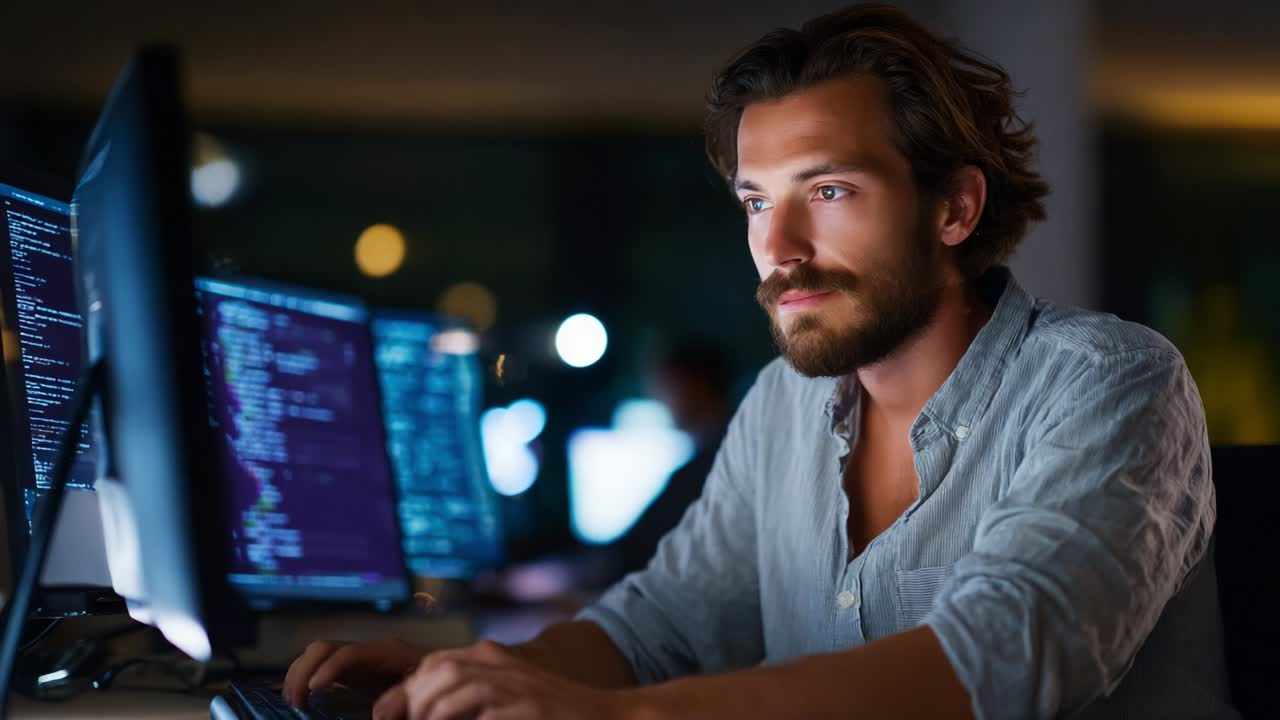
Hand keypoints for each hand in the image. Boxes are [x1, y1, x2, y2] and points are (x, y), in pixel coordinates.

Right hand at [283, 637, 430, 708]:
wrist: (447, 676)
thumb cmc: (437, 684)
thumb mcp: (422, 690)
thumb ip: (403, 701)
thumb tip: (378, 715)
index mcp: (387, 652)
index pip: (349, 653)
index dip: (329, 668)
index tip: (314, 690)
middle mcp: (368, 650)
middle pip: (324, 648)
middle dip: (304, 671)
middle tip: (298, 702)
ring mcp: (358, 657)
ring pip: (317, 654)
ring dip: (299, 674)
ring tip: (295, 703)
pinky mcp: (352, 670)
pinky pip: (319, 664)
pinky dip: (303, 677)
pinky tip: (300, 699)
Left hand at [372, 640, 635, 719]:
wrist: (607, 717)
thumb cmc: (550, 715)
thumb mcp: (504, 698)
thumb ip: (463, 701)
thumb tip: (407, 712)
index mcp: (489, 658)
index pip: (430, 666)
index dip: (403, 694)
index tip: (389, 717)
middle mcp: (498, 663)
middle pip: (436, 674)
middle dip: (415, 707)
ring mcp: (514, 684)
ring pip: (450, 694)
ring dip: (434, 718)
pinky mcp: (527, 707)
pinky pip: (481, 718)